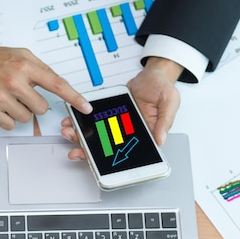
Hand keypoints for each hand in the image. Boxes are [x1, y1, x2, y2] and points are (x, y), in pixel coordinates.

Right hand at [0, 31, 92, 129]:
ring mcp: (1, 96)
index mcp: (25, 65)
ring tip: (6, 98)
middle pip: (41, 108)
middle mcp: (14, 80)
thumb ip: (39, 69)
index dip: (74, 98)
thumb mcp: (19, 54)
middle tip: (21, 95)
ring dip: (19, 111)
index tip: (86, 107)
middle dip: (34, 104)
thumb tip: (58, 85)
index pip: (57, 84)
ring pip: (26, 118)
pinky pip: (10, 125)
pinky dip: (7, 118)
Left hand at [61, 56, 182, 159]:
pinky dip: (81, 122)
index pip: (127, 154)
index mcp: (144, 134)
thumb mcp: (170, 101)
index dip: (111, 161)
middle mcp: (128, 133)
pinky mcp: (108, 115)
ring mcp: (116, 125)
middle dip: (89, 150)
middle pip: (107, 148)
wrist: (152, 74)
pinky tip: (72, 121)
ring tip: (69, 133)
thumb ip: (165, 121)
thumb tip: (160, 139)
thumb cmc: (162, 87)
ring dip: (81, 136)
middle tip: (75, 151)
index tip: (97, 164)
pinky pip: (93, 121)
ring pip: (96, 136)